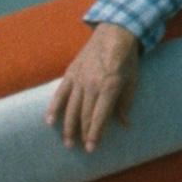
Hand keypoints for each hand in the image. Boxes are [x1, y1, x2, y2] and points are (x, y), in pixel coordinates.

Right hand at [48, 22, 139, 152]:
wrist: (114, 32)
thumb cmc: (126, 59)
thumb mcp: (132, 81)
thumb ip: (126, 103)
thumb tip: (124, 124)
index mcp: (109, 87)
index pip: (99, 117)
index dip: (95, 134)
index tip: (92, 148)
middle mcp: (92, 84)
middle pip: (84, 115)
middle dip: (82, 134)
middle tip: (80, 149)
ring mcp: (79, 78)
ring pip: (71, 108)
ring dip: (68, 127)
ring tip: (67, 142)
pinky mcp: (71, 73)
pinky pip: (60, 93)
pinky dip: (54, 107)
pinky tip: (49, 121)